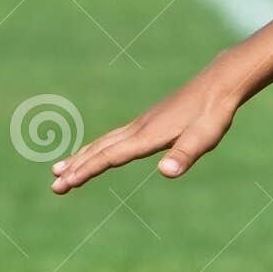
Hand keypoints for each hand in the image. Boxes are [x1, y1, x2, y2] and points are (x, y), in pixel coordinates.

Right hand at [51, 60, 245, 193]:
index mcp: (147, 136)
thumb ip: (184, 155)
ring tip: (60, 169)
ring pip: (103, 143)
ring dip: (81, 158)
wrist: (217, 85)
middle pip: (98, 151)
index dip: (87, 171)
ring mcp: (140, 124)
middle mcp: (137, 129)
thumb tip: (167, 172)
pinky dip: (98, 148)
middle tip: (54, 186)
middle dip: (76, 169)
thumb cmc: (213, 114)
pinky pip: (114, 139)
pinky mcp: (147, 123)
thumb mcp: (204, 139)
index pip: (109, 157)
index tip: (65, 183)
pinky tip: (96, 154)